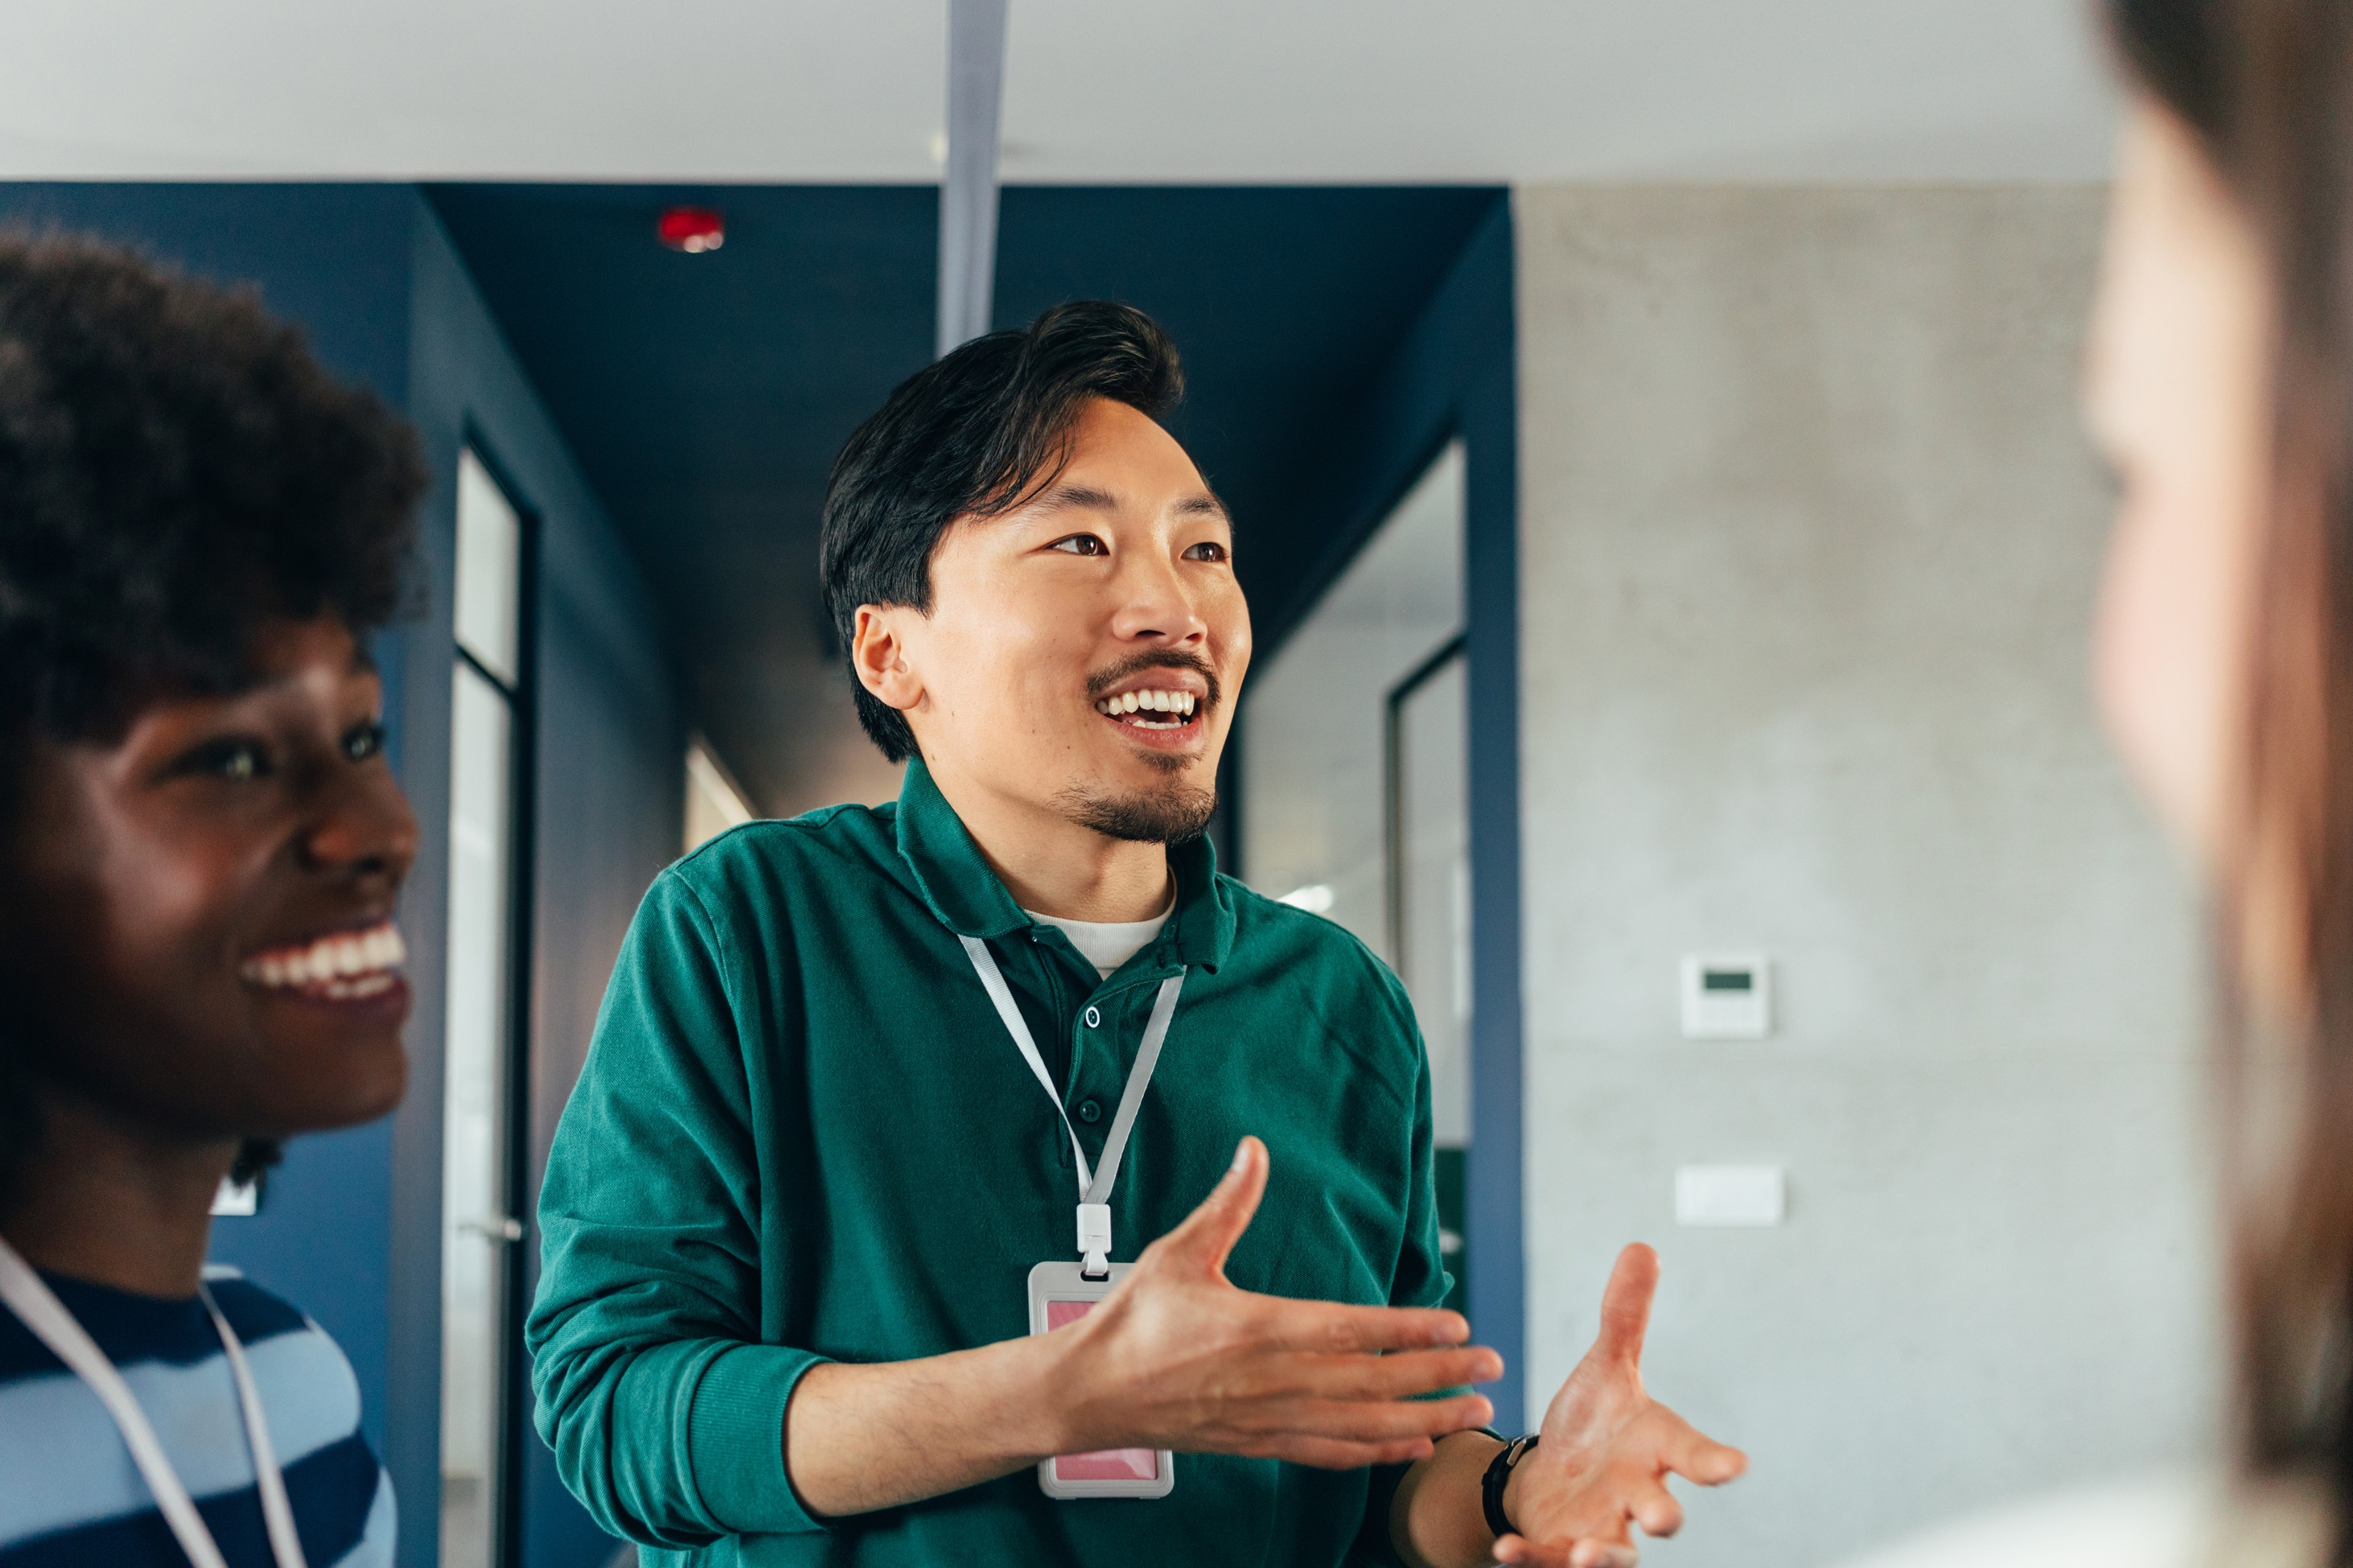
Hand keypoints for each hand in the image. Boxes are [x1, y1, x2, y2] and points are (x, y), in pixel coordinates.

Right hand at [1050, 1135, 1502, 1468]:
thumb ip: (1227, 1204)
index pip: (1352, 1331)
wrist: (1090, 1392)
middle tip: (1491, 1366)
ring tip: (1473, 1411)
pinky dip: (1378, 1453)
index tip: (1458, 1326)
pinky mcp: (1260, 1443)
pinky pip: (1331, 1453)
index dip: (1409, 1330)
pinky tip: (1413, 1445)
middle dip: (1440, 1375)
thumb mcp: (1180, 1252)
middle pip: (1373, 1383)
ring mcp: (1269, 1418)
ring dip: (1425, 1419)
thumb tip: (1254, 1151)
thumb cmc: (1134, 1321)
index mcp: (1259, 1328)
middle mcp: (1273, 1380)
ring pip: (1363, 1426)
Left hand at [1493, 1245, 1745, 1566]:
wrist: (1556, 1473)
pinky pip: (1548, 1562)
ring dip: (1602, 1556)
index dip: (1715, 1461)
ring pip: (1613, 1553)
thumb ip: (1625, 1317)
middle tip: (1665, 1518)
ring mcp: (1602, 1527)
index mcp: (1655, 1447)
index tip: (1735, 1464)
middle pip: (1659, 1509)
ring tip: (1585, 1556)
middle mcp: (1637, 1493)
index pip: (1694, 1454)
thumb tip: (1641, 1246)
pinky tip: (1506, 1550)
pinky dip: (1530, 1560)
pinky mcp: (1560, 1548)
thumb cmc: (1596, 1423)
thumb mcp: (1606, 1367)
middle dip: (1663, 1515)